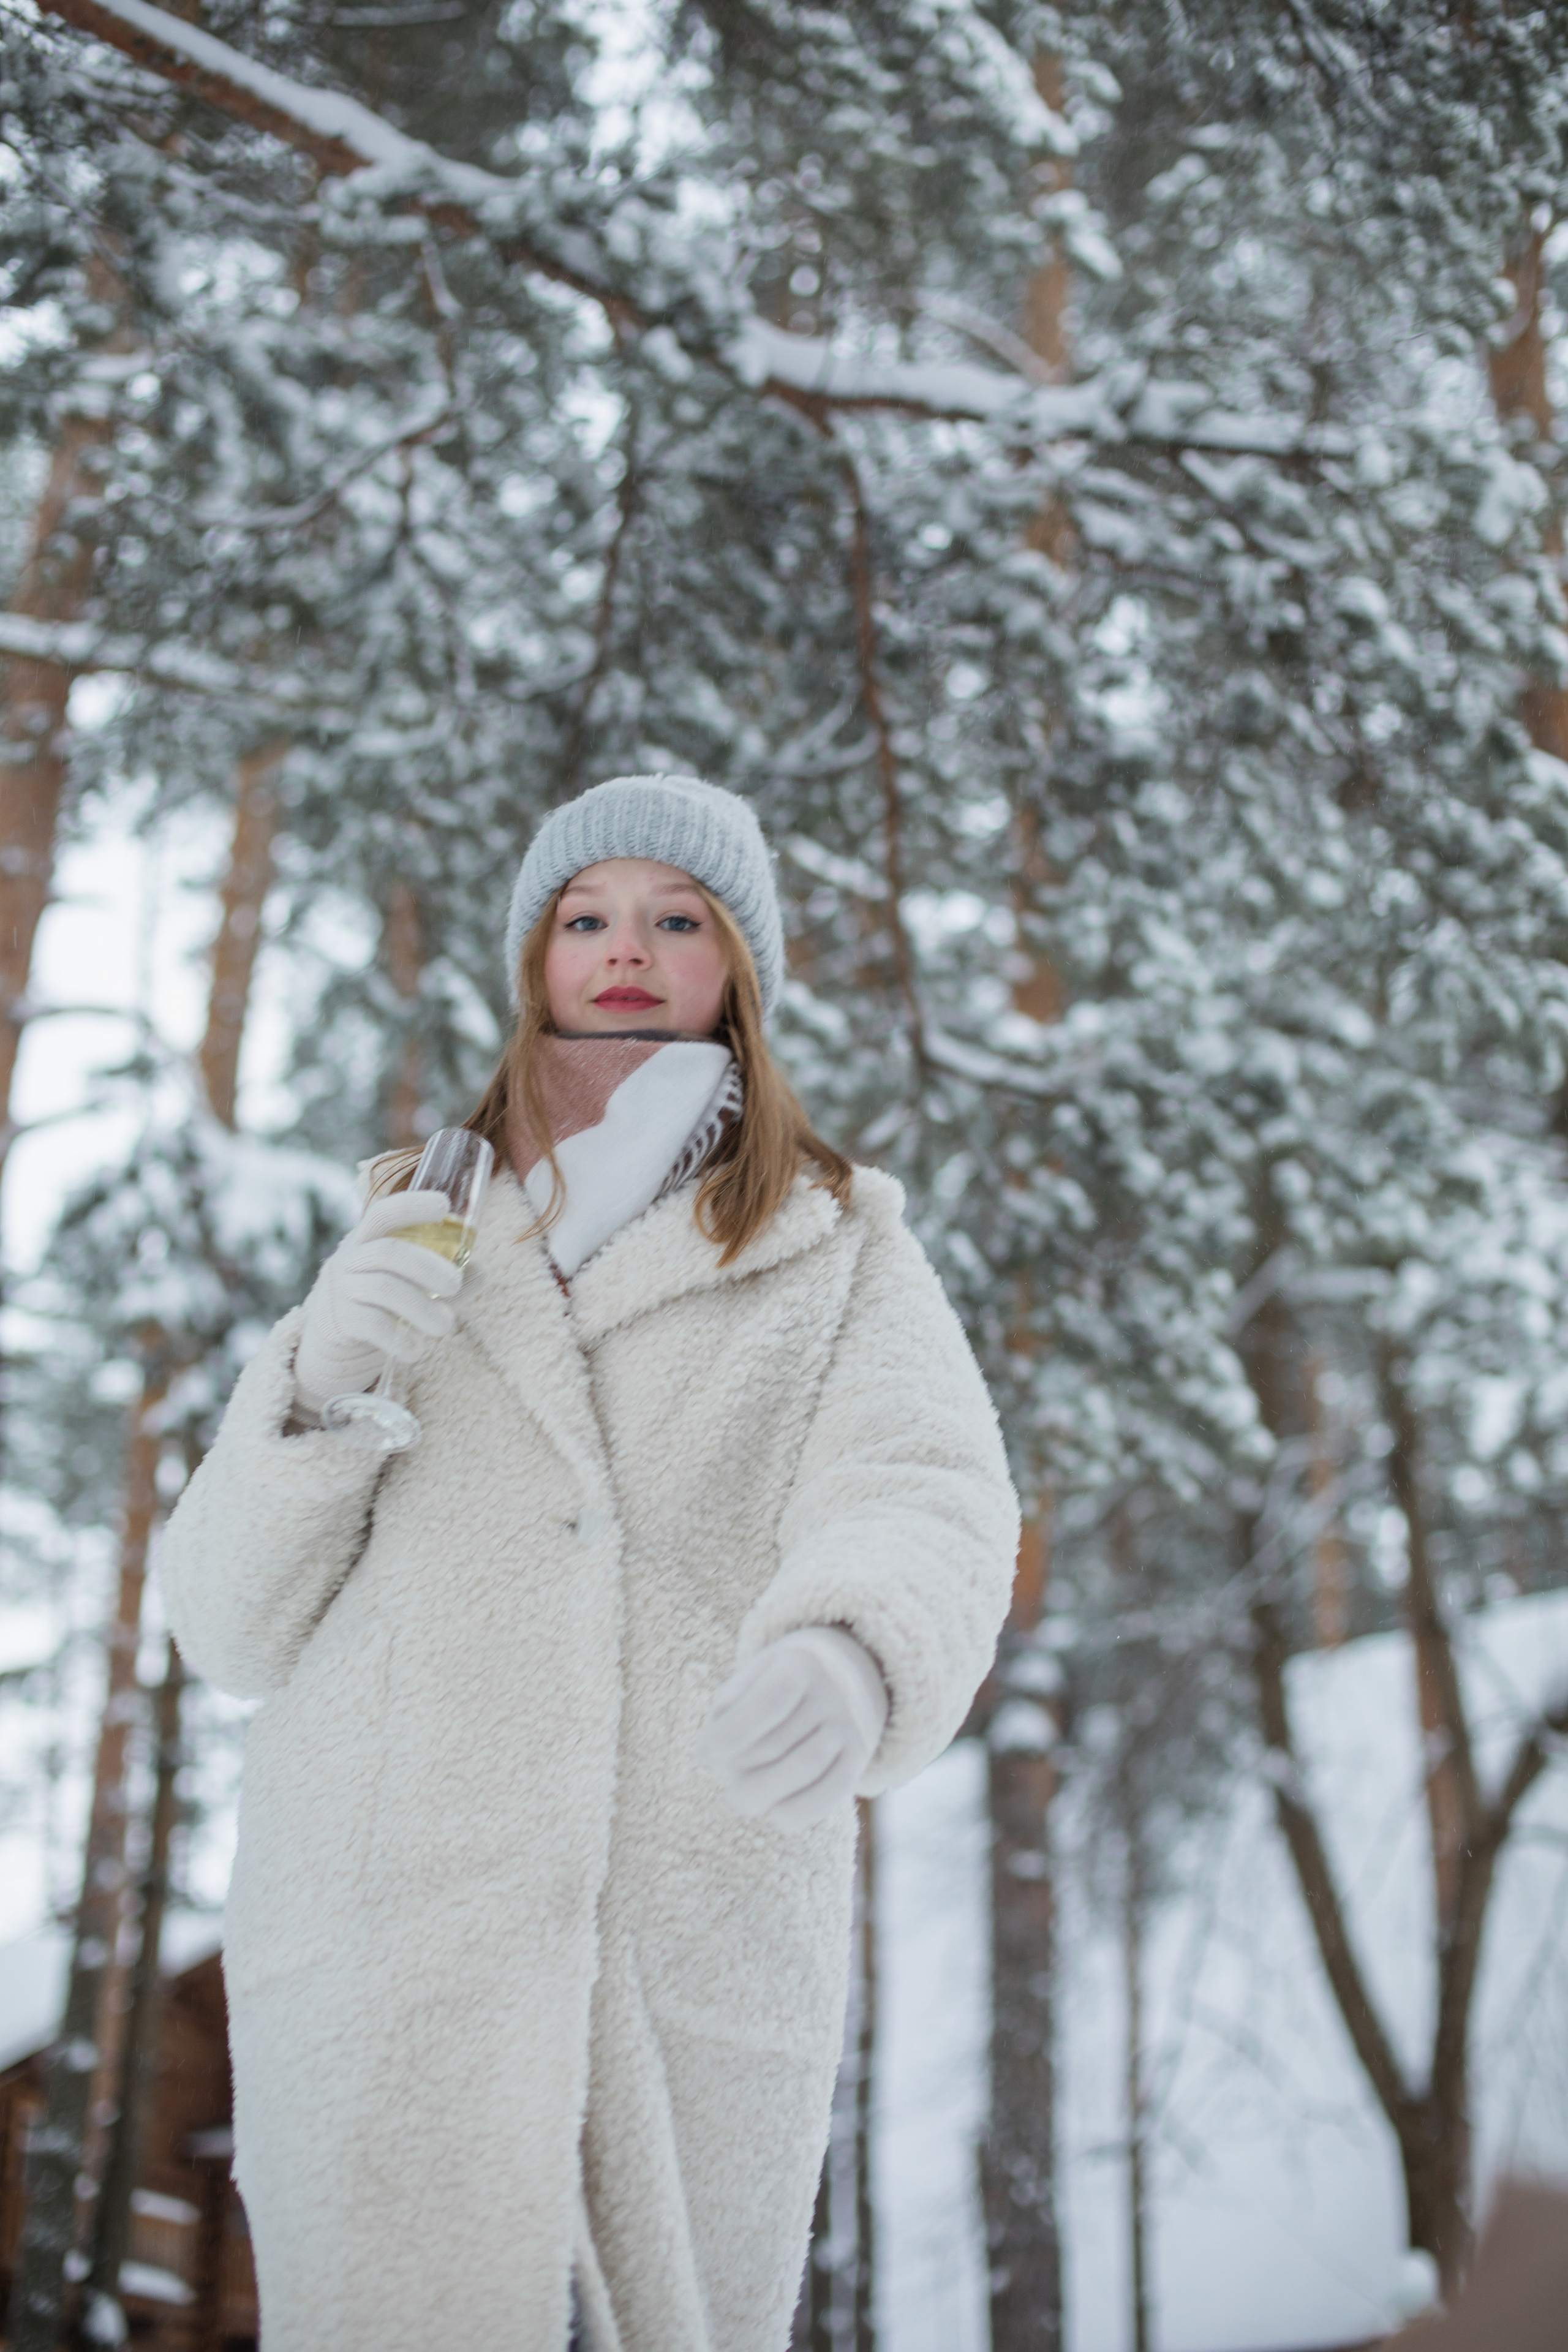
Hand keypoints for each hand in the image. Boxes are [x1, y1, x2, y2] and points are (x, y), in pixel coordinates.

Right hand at [292, 1189, 463, 1420]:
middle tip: (455, 1285)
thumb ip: (442, 1278)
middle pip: (389, 1252)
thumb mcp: (410, 1287)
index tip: (444, 1206)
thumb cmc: (378, 1306)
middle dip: (428, 1267)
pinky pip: (373, 1324)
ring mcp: (341, 1290)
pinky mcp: (340, 1321)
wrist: (332, 1348)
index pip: (383, 1213)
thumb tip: (481, 1271)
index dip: (412, 1205)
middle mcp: (349, 1259)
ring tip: (446, 1327)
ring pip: (385, 1289)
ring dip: (423, 1308)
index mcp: (367, 1241)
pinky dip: (400, 1338)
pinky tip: (416, 1350)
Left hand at [694, 1627, 888, 1833]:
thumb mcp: (754, 1674)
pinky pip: (830, 1794)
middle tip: (726, 1775)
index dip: (730, 1736)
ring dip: (762, 1793)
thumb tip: (708, 1757)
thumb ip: (728, 1708)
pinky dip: (796, 1811)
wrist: (848, 1670)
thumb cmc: (782, 1677)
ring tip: (741, 1796)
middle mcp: (833, 1692)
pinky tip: (774, 1809)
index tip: (704, 1755)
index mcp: (801, 1663)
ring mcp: (851, 1726)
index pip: (767, 1704)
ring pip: (804, 1770)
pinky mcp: (860, 1757)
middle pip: (779, 1744)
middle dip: (740, 1769)